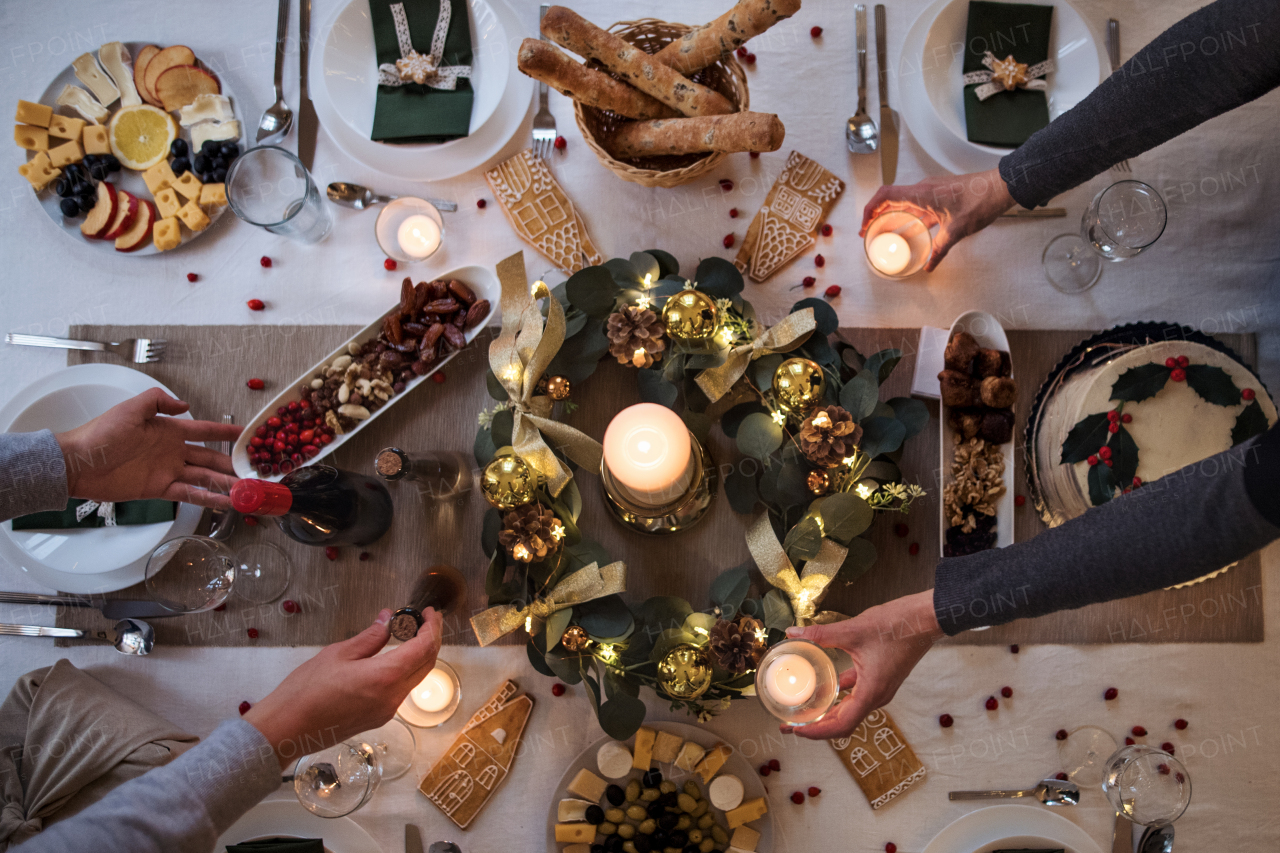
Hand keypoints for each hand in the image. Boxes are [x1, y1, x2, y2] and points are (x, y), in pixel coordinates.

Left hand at [54, 388, 241, 509]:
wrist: (79, 462)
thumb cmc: (101, 434)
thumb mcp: (130, 409)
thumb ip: (158, 401)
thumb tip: (185, 405)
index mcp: (169, 430)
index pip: (205, 430)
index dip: (225, 432)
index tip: (247, 434)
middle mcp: (173, 452)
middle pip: (210, 458)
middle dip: (232, 464)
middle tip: (253, 471)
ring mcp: (168, 472)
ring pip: (204, 478)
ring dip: (225, 484)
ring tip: (246, 491)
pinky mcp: (159, 490)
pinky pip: (189, 494)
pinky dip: (208, 498)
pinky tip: (224, 503)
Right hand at [245, 607, 443, 768]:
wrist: (287, 729)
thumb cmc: (306, 691)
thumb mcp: (338, 654)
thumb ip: (370, 637)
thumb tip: (387, 620)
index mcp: (386, 677)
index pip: (425, 648)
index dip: (432, 627)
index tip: (430, 613)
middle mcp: (392, 697)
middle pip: (426, 665)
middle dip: (430, 640)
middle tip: (422, 620)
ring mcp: (386, 711)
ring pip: (414, 679)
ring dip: (417, 657)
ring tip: (406, 636)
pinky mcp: (377, 719)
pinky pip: (400, 691)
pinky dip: (403, 672)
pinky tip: (390, 659)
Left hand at [781, 590, 942, 739]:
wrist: (925, 619)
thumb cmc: (898, 626)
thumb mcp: (853, 630)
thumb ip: (821, 634)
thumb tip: (794, 632)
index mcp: (871, 692)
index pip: (841, 725)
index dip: (816, 732)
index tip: (796, 729)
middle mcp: (877, 696)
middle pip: (843, 723)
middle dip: (816, 726)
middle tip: (792, 724)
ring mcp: (880, 689)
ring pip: (850, 710)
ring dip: (827, 712)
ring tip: (805, 709)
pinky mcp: (881, 679)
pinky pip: (856, 694)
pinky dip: (839, 695)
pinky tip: (825, 686)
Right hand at [860, 168, 1014, 270]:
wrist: (1002, 186)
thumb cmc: (980, 201)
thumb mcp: (957, 230)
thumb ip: (940, 249)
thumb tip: (929, 265)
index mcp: (922, 193)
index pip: (885, 196)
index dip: (870, 209)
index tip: (865, 224)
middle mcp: (924, 189)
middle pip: (891, 199)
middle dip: (877, 214)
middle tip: (869, 231)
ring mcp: (932, 190)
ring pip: (905, 202)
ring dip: (893, 215)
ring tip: (886, 230)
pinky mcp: (941, 194)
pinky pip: (918, 204)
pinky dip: (910, 215)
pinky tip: (912, 229)